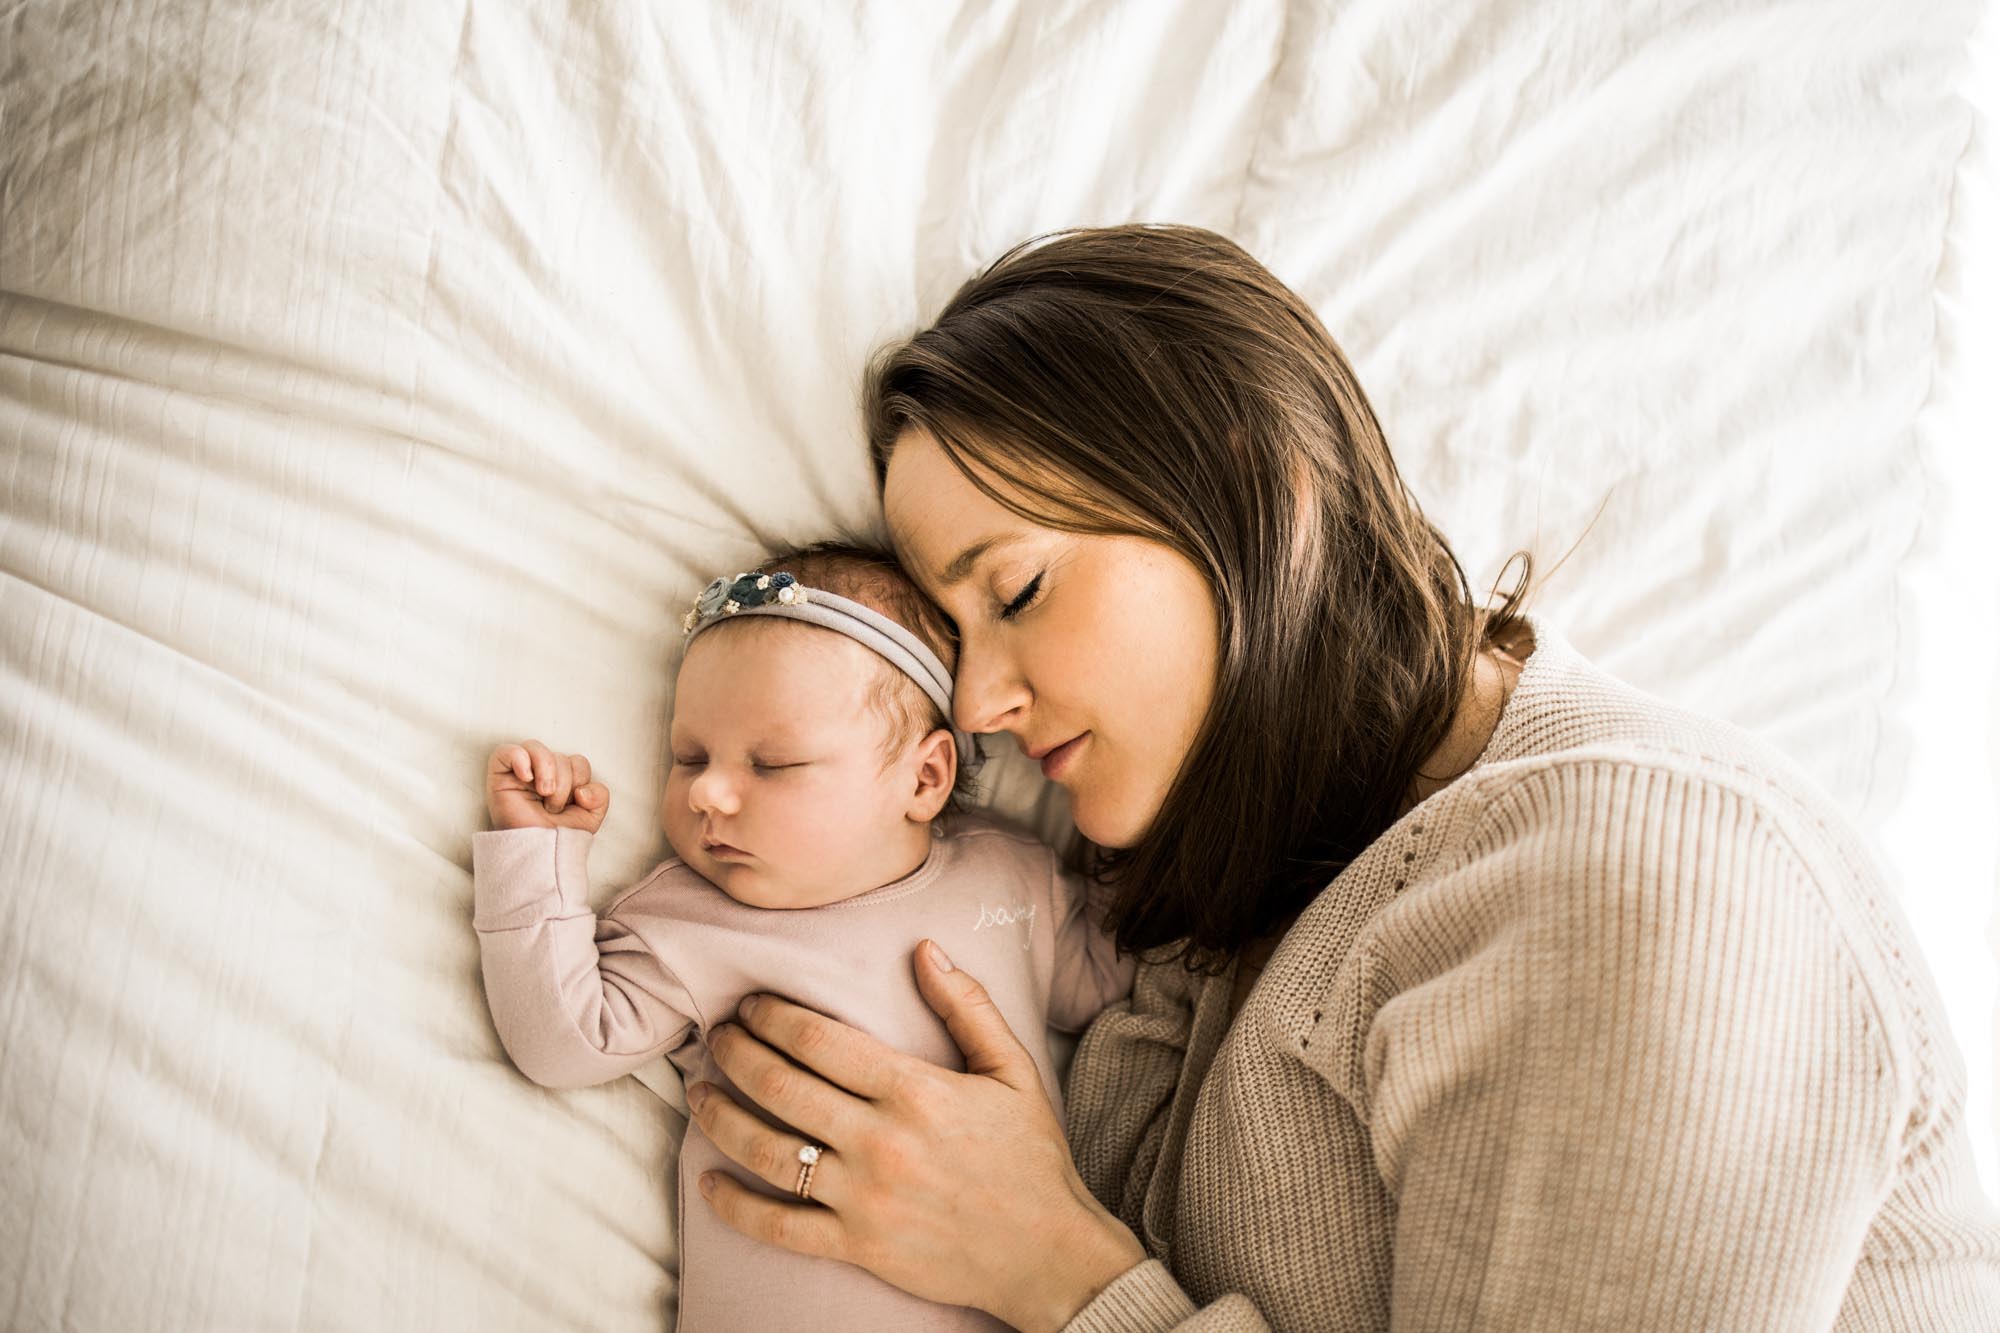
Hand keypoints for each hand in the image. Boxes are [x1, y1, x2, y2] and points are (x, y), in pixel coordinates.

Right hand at [485, 739, 609, 832]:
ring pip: (537, 747)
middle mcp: (541, 774)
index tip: (572, 804)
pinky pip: (507, 751)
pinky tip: (527, 778)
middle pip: (560, 755)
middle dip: (563, 783)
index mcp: (562, 780)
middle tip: (553, 807)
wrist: (539, 854)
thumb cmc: (559, 837)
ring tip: (543, 793)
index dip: (580, 780)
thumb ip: (600, 796)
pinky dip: (520, 759)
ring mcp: (519, 774)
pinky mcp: (499, 776)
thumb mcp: (591, 816)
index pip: (577, 761)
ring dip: (547, 772)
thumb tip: (582, 789)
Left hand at [687, 940, 1147, 1331]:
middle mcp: (881, 1141)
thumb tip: (925, 949)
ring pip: (767, 1151)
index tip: (749, 1005)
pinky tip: (708, 1181)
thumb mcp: (1012, 1069)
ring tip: (697, 1092)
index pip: (819, 1041)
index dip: (773, 1017)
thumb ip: (967, 1005)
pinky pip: (778, 1226)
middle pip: (781, 1086)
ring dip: (720, 1117)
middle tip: (714, 1037)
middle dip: (735, 1054)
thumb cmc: (1029, 1157)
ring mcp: (864, 1197)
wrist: (1047, 1252)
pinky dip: (734, 1205)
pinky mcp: (857, 1245)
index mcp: (914, 1091)